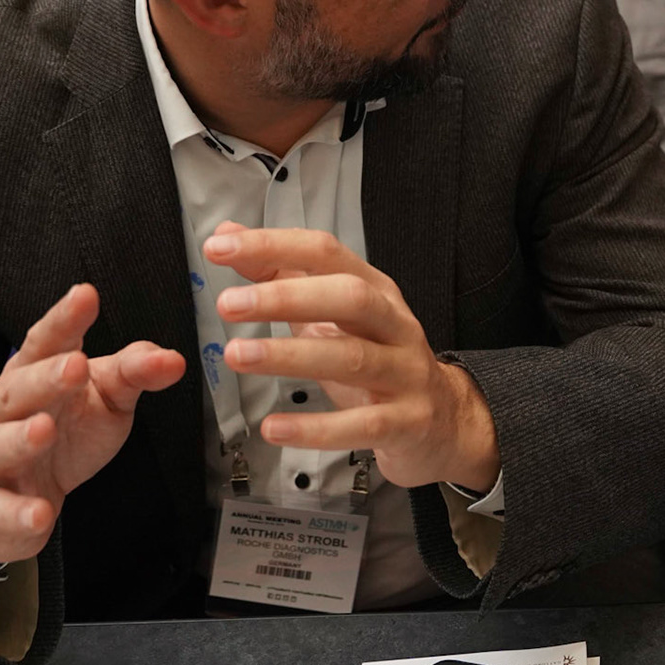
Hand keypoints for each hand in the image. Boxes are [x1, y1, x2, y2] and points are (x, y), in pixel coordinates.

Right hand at [0, 284, 185, 571]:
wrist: (15, 496)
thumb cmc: (63, 432)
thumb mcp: (105, 396)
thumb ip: (133, 372)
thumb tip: (172, 359)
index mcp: (35, 375)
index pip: (47, 341)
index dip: (64, 318)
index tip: (86, 294)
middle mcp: (7, 412)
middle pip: (20, 389)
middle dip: (45, 377)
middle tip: (74, 365)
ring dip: (20, 438)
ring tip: (44, 430)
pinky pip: (0, 511)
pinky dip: (18, 513)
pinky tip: (40, 512)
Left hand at [205, 222, 499, 492]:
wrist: (442, 421)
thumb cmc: (378, 360)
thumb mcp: (334, 315)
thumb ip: (281, 275)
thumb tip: (230, 235)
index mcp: (375, 290)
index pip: (326, 253)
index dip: (274, 245)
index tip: (221, 247)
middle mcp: (394, 324)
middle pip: (348, 296)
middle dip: (287, 297)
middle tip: (229, 304)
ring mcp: (405, 372)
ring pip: (352, 357)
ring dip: (290, 355)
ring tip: (238, 356)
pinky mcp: (407, 421)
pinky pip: (362, 425)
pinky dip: (316, 428)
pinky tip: (274, 427)